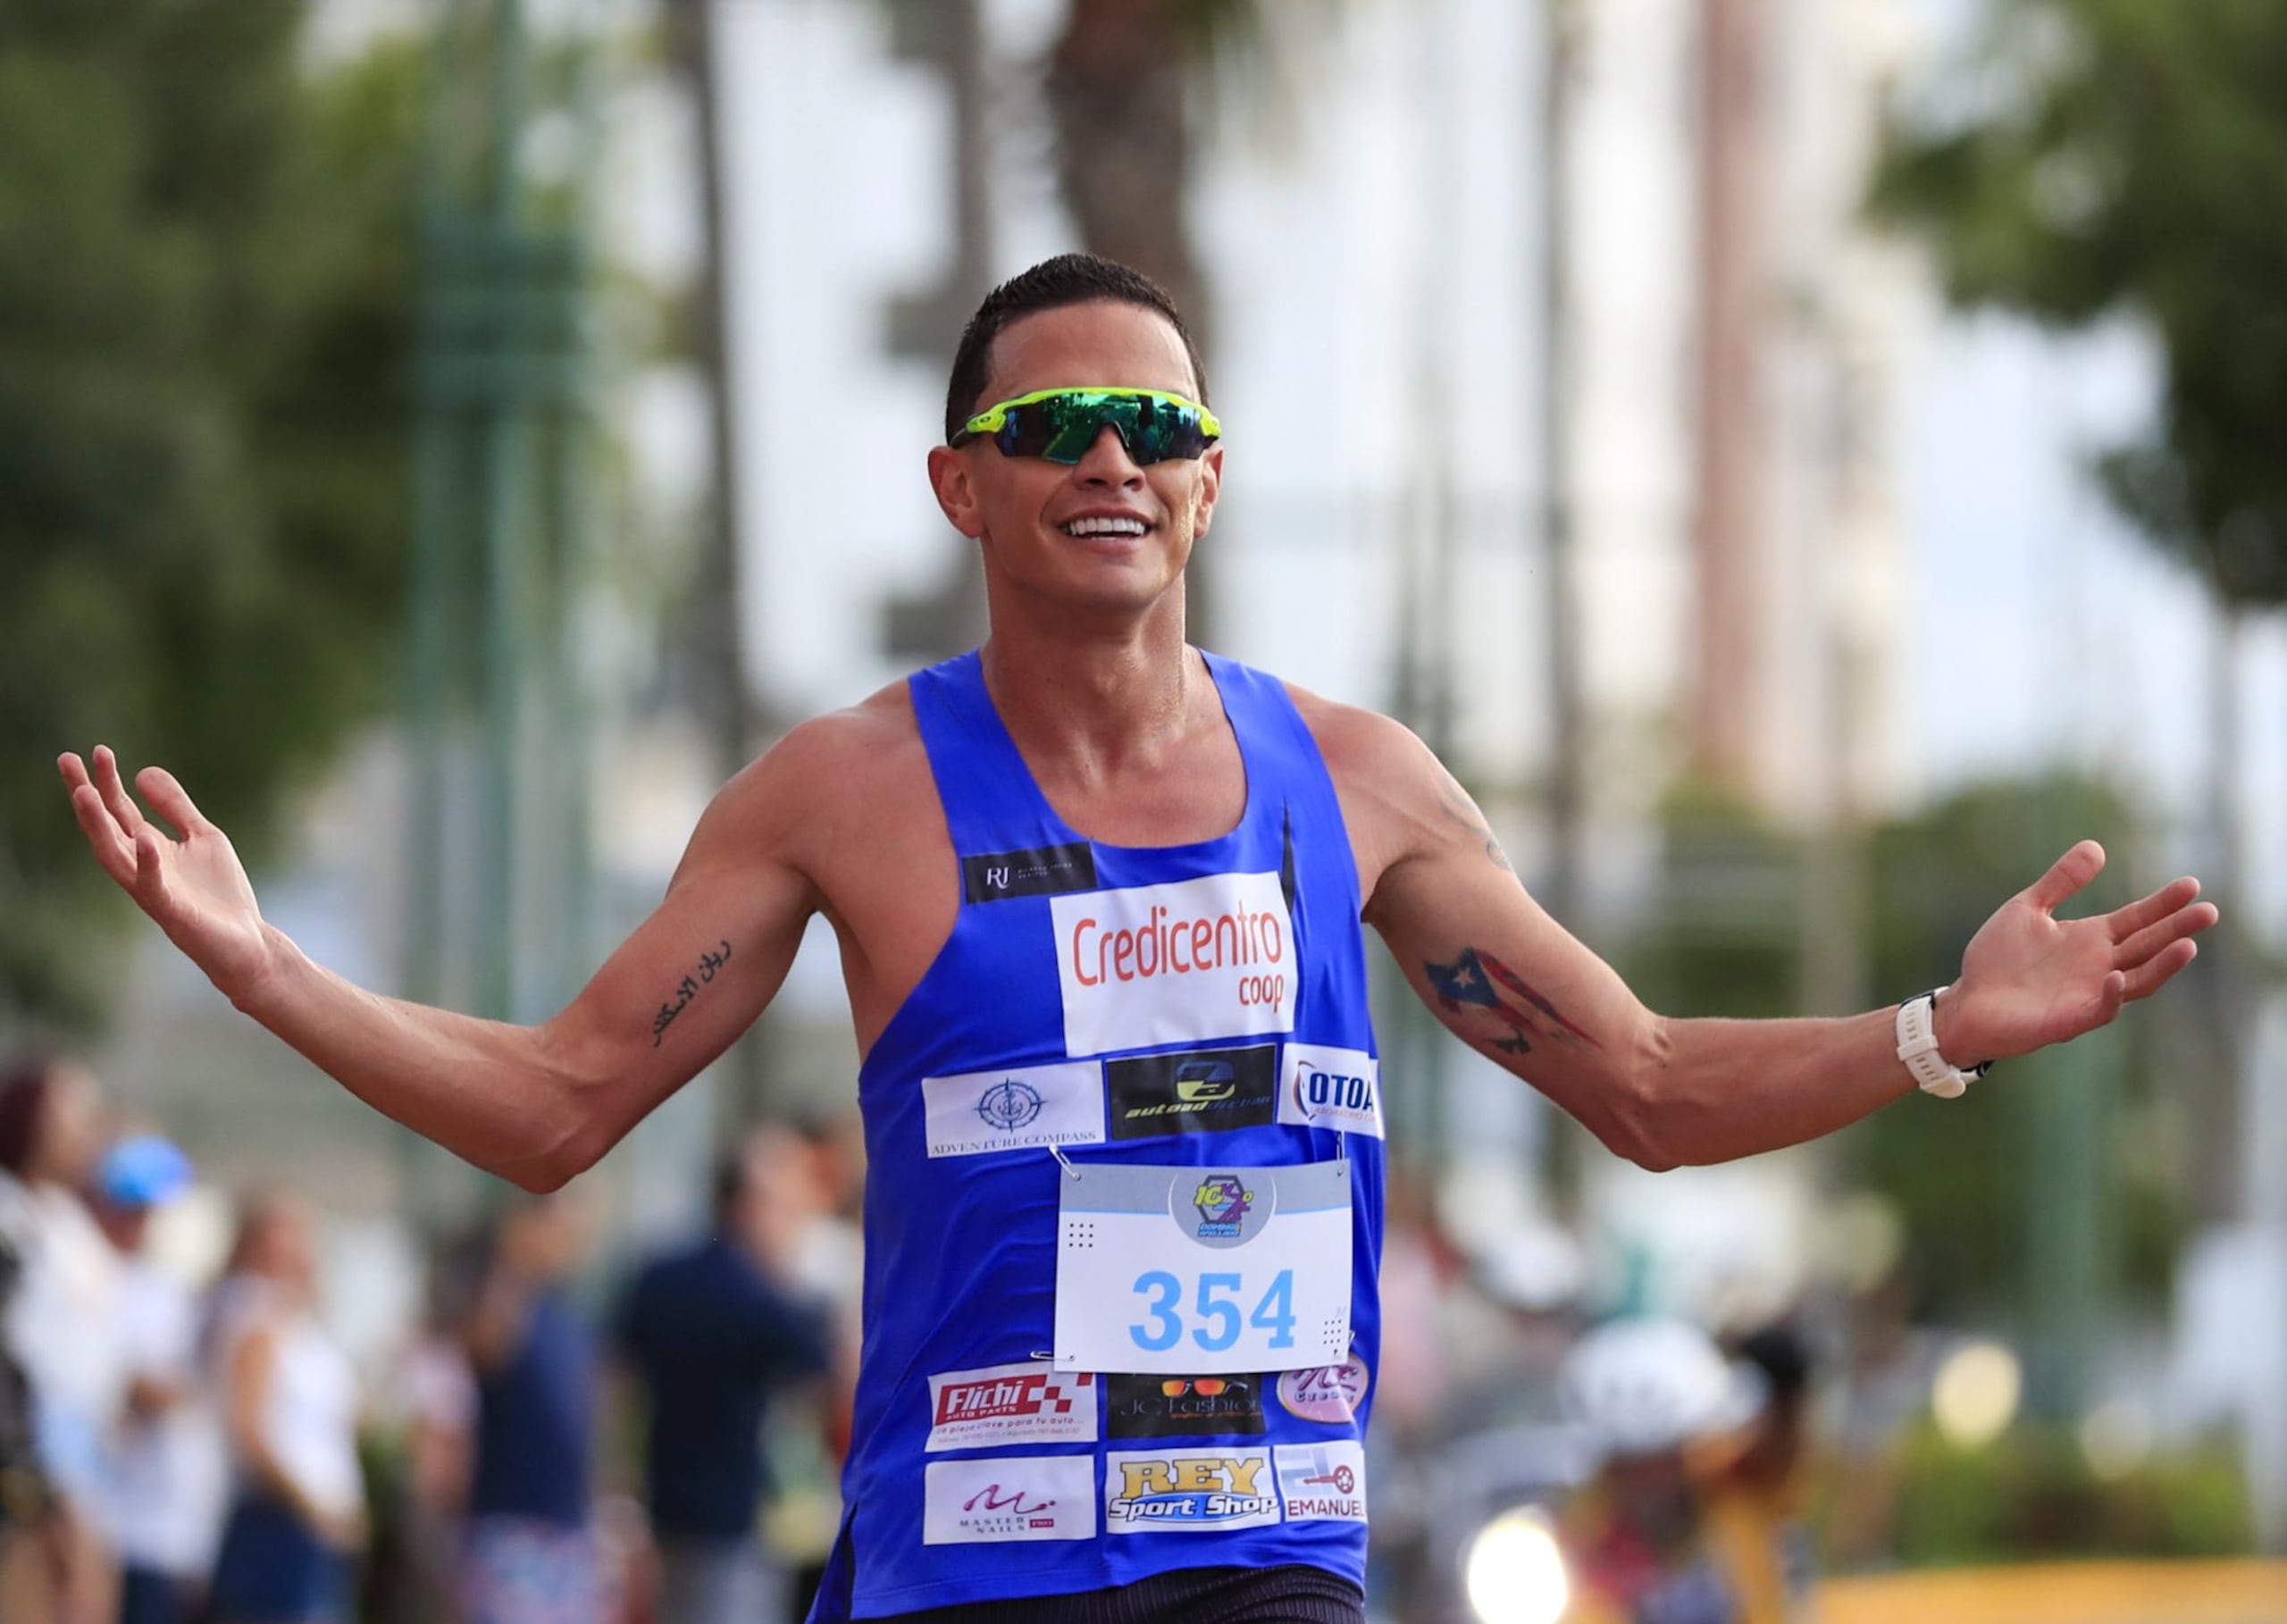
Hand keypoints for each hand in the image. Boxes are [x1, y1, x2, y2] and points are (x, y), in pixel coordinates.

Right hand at [58, 746, 272, 1000]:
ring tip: (85, 793)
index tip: (95, 751)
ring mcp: (152, 890)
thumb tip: (142, 770)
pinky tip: (146, 839)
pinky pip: (153, 886)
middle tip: (68, 760)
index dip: (106, 781)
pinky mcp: (172, 911)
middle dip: (86, 795)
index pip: (120, 811)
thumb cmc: (220, 893)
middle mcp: (141, 868)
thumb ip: (174, 806)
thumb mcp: (201, 836)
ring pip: (115, 856)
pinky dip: (149, 863)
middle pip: (106, 827)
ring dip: (98, 826)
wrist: (246, 941)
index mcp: (148, 849)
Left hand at [1936, 840, 2217, 1064]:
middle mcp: (2099, 966)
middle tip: (2209, 912)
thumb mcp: (2027, 909)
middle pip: (2148, 947)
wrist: (1966, 1002)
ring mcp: (2088, 994)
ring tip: (2188, 946)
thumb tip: (2097, 847)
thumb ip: (2061, 881)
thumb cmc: (1997, 959)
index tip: (2191, 885)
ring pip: (2138, 981)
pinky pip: (2100, 1009)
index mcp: (2091, 939)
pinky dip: (2112, 996)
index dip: (2164, 903)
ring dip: (2162, 966)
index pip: (2138, 919)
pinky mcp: (2071, 1020)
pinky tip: (2117, 976)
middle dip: (2178, 930)